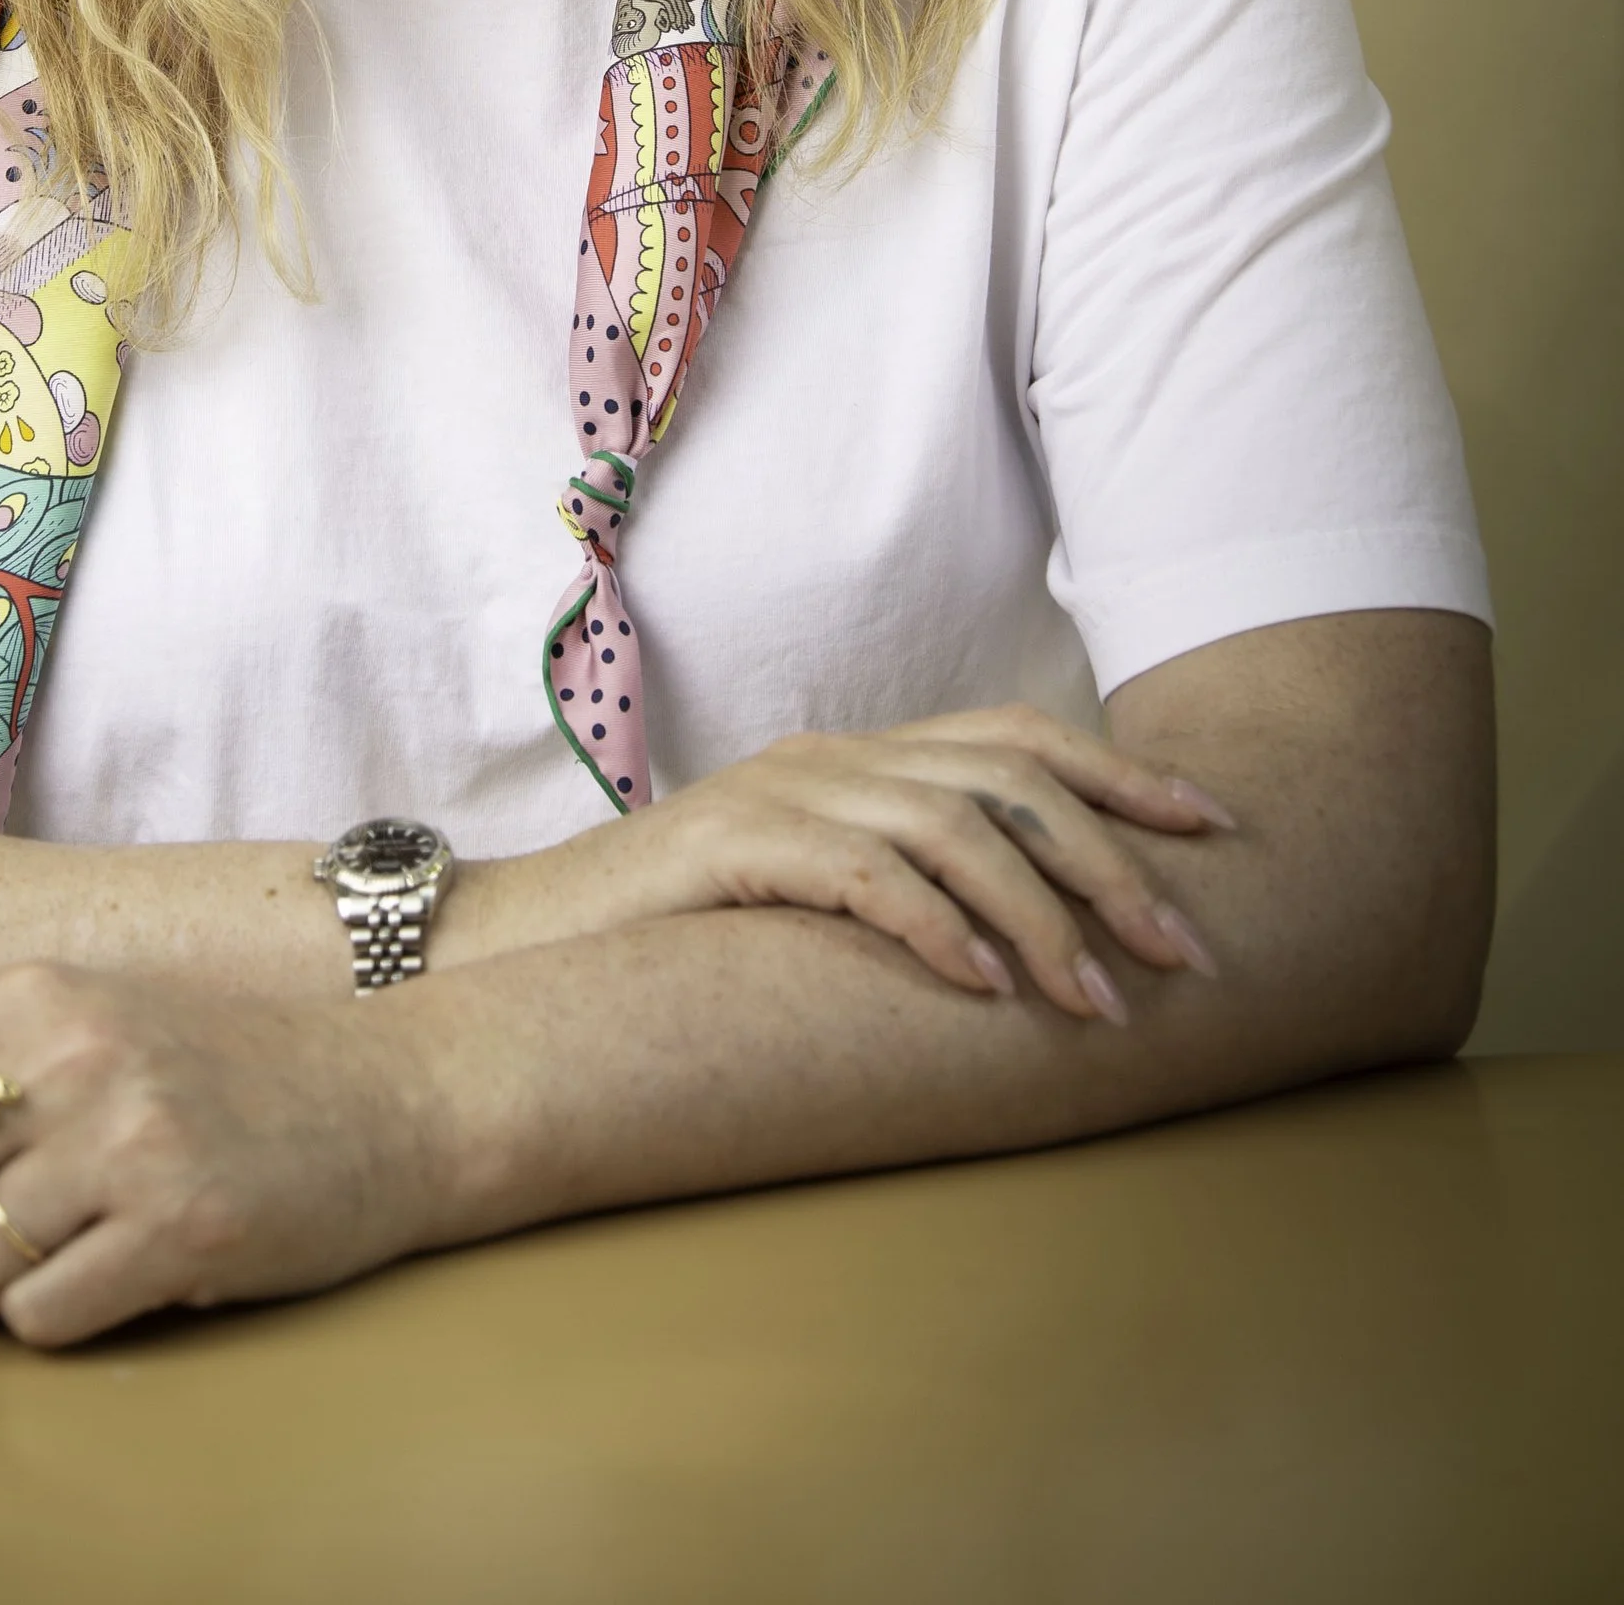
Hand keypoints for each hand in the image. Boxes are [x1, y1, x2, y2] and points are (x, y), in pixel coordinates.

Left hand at [0, 960, 436, 1346]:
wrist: (400, 1093)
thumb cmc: (228, 1074)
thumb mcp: (92, 1031)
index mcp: (30, 991)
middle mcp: (68, 1052)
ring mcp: (128, 1138)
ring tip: (54, 1262)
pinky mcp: (183, 1225)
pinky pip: (41, 1322)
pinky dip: (54, 1326)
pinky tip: (115, 1282)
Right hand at [461, 705, 1235, 1022]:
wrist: (528, 946)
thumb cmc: (680, 939)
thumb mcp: (811, 898)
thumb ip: (899, 887)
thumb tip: (1032, 942)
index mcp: (858, 756)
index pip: (1016, 739)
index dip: (1120, 775)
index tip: (1212, 827)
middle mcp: (833, 756)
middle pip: (1009, 778)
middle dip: (1113, 860)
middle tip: (1184, 950)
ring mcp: (783, 793)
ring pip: (953, 827)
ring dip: (1043, 917)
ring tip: (1098, 1002)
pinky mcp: (735, 846)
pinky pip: (866, 875)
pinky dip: (938, 929)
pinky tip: (984, 989)